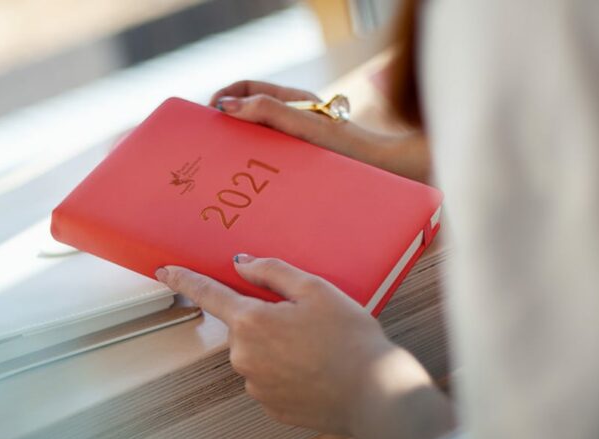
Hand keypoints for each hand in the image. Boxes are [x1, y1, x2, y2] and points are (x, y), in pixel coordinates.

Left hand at [156, 254, 453, 438]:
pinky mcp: (270, 406)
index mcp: (251, 321)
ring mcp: (255, 385)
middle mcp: (244, 356)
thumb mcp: (315, 289)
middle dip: (267, 319)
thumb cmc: (350, 339)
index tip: (163, 271)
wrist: (375, 395)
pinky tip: (316, 368)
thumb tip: (243, 263)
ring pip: (258, 353)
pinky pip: (270, 378)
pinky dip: (288, 371)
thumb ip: (273, 272)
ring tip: (319, 347)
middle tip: (307, 320)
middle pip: (244, 326)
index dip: (183, 280)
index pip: (208, 294)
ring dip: (279, 347)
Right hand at [209, 80, 431, 182]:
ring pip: (258, 140)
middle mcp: (294, 120)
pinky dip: (255, 169)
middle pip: (248, 114)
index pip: (246, 89)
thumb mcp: (306, 128)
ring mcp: (299, 142)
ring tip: (225, 171)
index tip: (208, 115)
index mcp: (293, 102)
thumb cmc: (352, 151)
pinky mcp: (304, 165)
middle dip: (225, 126)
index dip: (223, 97)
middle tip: (209, 147)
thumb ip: (269, 112)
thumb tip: (228, 107)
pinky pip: (271, 162)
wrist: (390, 175)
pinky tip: (250, 190)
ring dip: (239, 150)